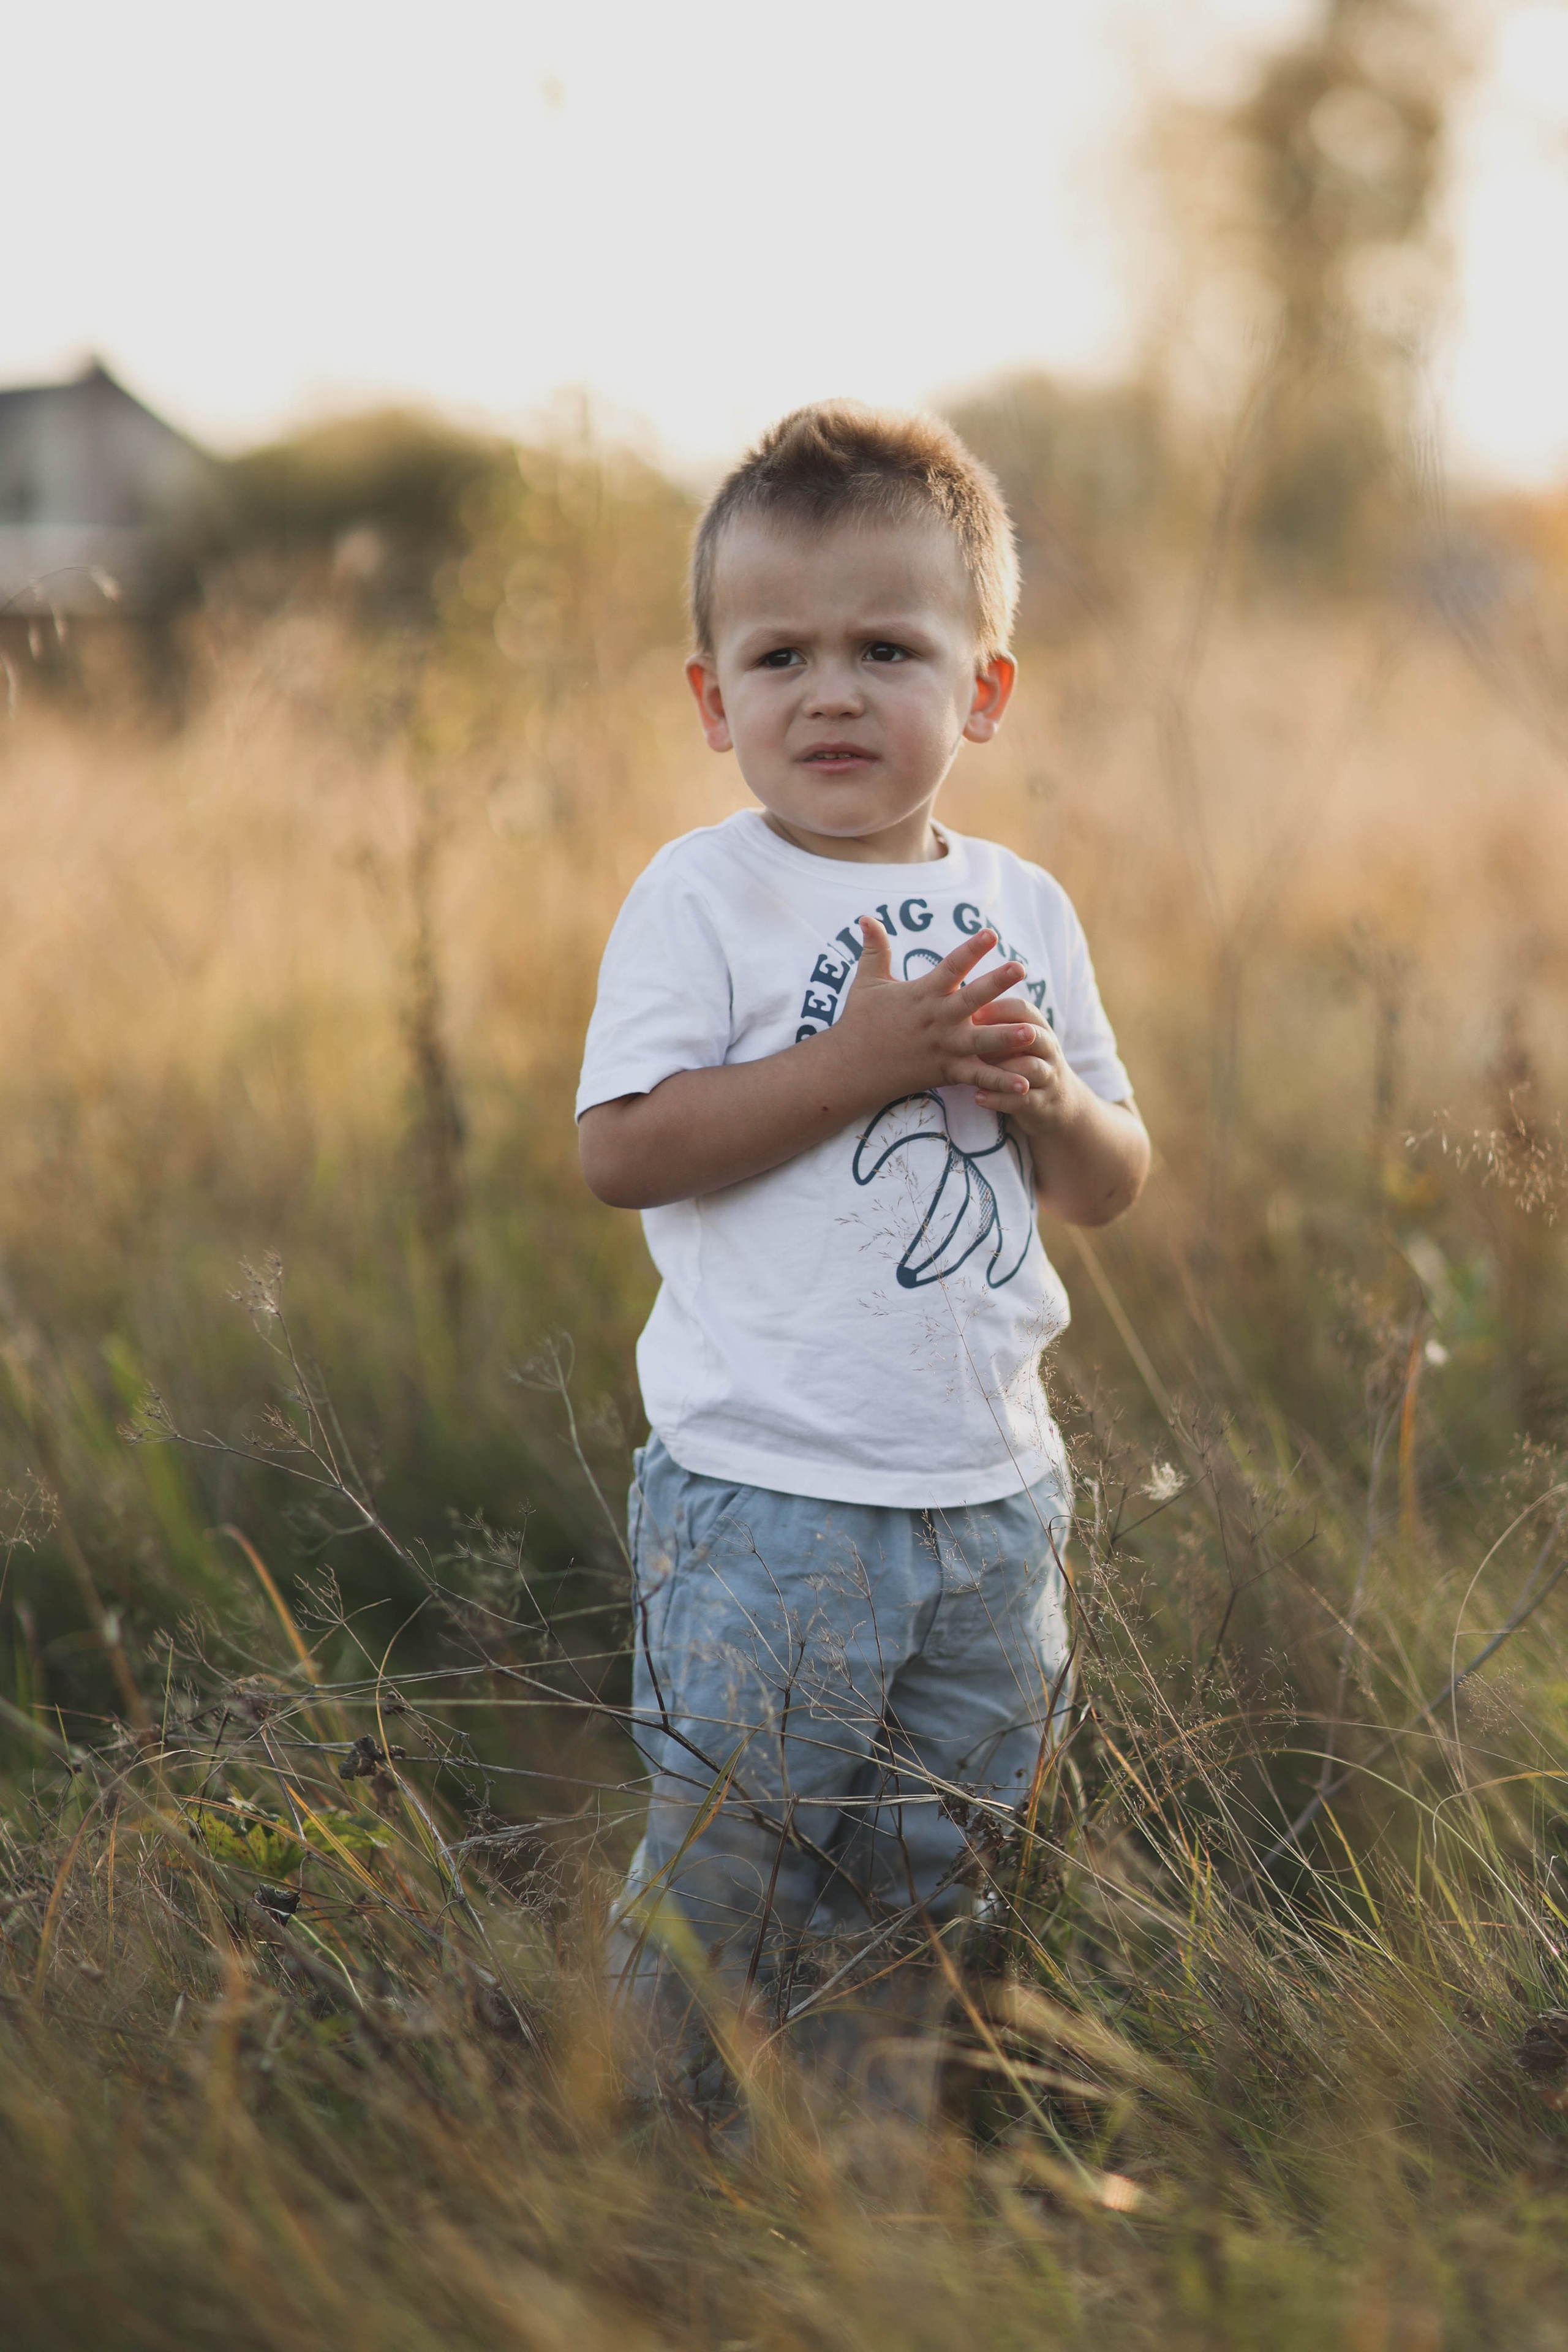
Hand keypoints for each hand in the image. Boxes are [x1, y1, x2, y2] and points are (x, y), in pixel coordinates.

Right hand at [832, 915, 1042, 1102]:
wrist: (849, 1068)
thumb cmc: (859, 1022)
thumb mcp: (866, 982)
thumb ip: (875, 949)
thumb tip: (866, 917)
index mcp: (922, 994)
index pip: (950, 967)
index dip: (970, 950)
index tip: (990, 934)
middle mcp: (937, 1020)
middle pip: (971, 1000)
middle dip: (996, 984)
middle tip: (1020, 968)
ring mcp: (944, 1047)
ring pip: (980, 1042)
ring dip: (1006, 1038)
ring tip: (1032, 1032)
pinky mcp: (946, 1072)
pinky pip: (978, 1077)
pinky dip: (1001, 1082)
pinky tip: (1026, 1084)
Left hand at [969, 993, 1081, 1133]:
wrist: (1061, 1103)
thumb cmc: (1026, 1063)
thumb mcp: (1020, 1041)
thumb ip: (998, 1026)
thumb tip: (960, 1009)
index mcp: (1039, 1028)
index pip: (1023, 1009)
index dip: (998, 1008)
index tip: (972, 1011)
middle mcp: (1048, 1049)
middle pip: (1032, 1034)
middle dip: (1005, 1034)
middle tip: (975, 1037)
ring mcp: (1048, 1076)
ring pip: (1029, 1067)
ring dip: (1001, 1068)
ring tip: (976, 1071)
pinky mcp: (1042, 1103)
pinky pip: (1023, 1100)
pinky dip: (999, 1098)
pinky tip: (978, 1097)